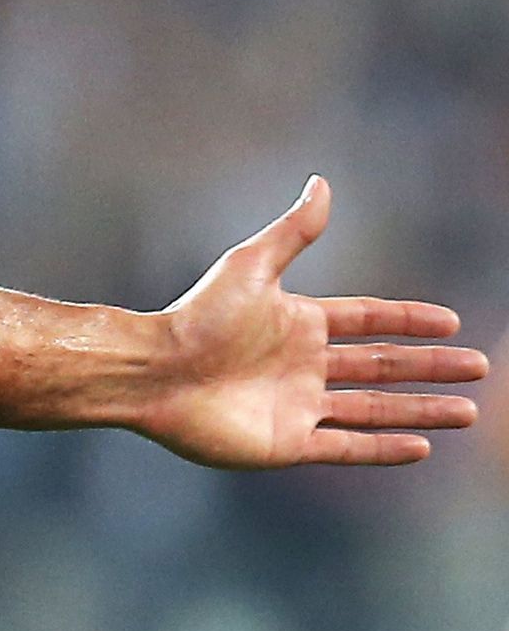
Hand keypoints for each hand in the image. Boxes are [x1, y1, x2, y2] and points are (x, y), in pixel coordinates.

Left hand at [138, 176, 482, 466]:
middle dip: (430, 368)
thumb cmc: (196, 317)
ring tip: (468, 413)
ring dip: (420, 411)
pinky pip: (347, 447)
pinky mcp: (288, 443)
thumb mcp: (251, 266)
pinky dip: (384, 448)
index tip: (452, 323)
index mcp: (299, 323)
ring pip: (374, 409)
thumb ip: (293, 232)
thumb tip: (322, 182)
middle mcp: (303, 365)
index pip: (369, 321)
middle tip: (479, 367)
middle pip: (382, 366)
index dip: (409, 321)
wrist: (154, 371)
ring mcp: (298, 405)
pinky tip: (421, 447)